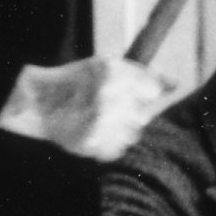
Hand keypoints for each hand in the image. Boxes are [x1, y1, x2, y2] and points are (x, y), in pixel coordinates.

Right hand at [0, 54, 171, 162]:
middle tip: (105, 108)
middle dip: (128, 113)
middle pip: (141, 116)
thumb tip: (177, 84)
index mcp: (112, 73)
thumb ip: (146, 75)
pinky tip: (92, 132)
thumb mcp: (108, 66)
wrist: (38, 103)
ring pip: (132, 134)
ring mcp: (99, 122)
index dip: (141, 95)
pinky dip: (108, 144)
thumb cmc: (78, 81)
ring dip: (119, 130)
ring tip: (97, 121)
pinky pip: (116, 149)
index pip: (152, 92)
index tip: (127, 94)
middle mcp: (108, 97)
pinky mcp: (90, 144)